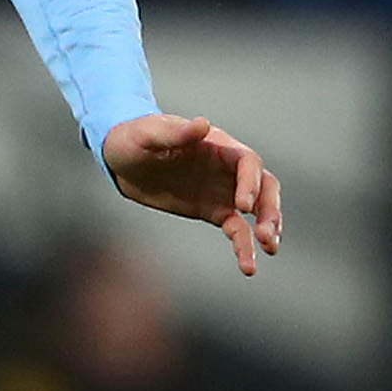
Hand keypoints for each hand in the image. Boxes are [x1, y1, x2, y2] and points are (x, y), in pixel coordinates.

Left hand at [102, 113, 284, 276]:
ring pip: (258, 209)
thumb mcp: (148, 134)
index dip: (250, 182)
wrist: (121, 159)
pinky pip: (237, 229)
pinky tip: (248, 266)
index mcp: (218, 145)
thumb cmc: (134, 138)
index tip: (243, 206)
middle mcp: (228, 168)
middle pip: (264, 185)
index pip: (248, 162)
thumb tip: (202, 125)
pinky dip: (244, 246)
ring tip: (269, 248)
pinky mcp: (214, 211)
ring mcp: (223, 190)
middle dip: (269, 208)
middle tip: (265, 232)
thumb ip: (175, 133)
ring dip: (268, 227)